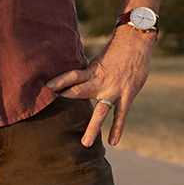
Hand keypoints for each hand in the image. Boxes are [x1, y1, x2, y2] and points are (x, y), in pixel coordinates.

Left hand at [45, 28, 154, 146]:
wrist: (137, 40)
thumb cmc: (119, 47)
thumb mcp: (100, 57)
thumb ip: (92, 70)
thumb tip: (82, 75)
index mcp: (92, 70)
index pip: (71, 76)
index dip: (59, 82)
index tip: (46, 88)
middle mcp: (101, 81)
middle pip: (79, 93)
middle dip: (67, 98)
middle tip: (53, 110)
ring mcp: (114, 90)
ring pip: (101, 111)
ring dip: (92, 127)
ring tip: (85, 144)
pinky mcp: (127, 94)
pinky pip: (121, 115)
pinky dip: (117, 128)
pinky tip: (113, 141)